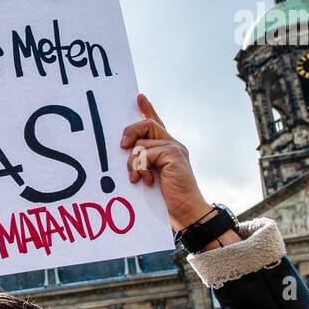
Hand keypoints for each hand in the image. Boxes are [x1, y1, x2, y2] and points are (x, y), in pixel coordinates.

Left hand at [120, 93, 211, 231]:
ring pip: (142, 142)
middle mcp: (173, 144)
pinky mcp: (174, 154)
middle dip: (131, 132)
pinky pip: (145, 152)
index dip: (148, 109)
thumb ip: (141, 162)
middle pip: (148, 124)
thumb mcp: (149, 176)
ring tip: (136, 178)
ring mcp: (175, 148)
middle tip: (122, 146)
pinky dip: (140, 167)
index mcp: (167, 148)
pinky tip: (146, 180)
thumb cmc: (166, 199)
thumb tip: (124, 152)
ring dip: (133, 162)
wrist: (186, 211)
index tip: (139, 97)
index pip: (156, 124)